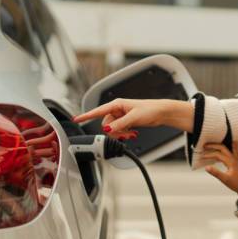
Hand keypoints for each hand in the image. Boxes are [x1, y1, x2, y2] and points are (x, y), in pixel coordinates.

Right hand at [73, 99, 192, 138]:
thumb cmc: (150, 110)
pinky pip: (120, 130)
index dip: (86, 115)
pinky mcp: (126, 121)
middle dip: (115, 132)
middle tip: (126, 134)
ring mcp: (122, 116)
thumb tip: (108, 130)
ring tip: (132, 133)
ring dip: (121, 134)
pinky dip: (125, 134)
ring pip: (113, 129)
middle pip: (106, 124)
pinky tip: (133, 133)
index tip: (76, 119)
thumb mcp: (133, 118)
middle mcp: (117, 109)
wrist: (161, 112)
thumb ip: (119, 124)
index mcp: (116, 104)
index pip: (97, 111)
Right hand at [201, 143, 237, 201]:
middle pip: (222, 147)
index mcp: (231, 161)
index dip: (209, 155)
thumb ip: (215, 173)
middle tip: (205, 145)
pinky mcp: (235, 161)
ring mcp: (235, 159)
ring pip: (226, 148)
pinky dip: (225, 149)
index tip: (202, 156)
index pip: (218, 154)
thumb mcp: (224, 179)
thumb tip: (206, 167)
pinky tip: (221, 150)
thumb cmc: (236, 184)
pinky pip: (230, 151)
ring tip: (211, 145)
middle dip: (213, 145)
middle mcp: (233, 158)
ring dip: (218, 146)